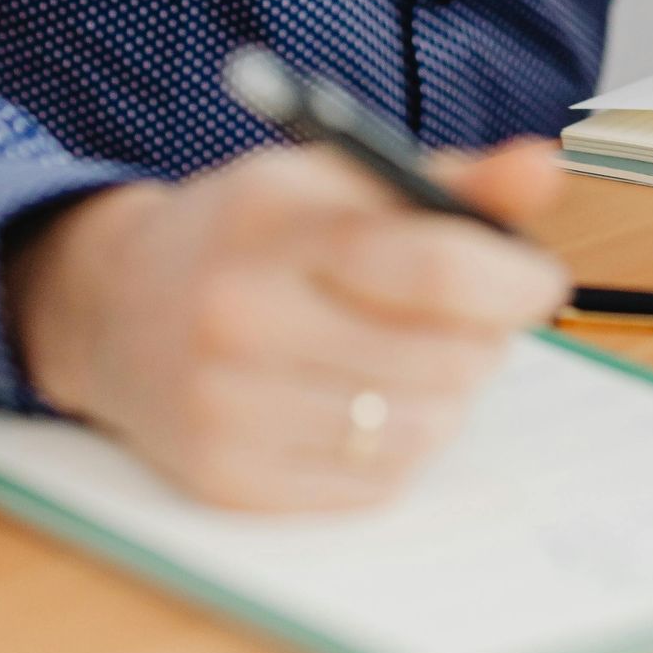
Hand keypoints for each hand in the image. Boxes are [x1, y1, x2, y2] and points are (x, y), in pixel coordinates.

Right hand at [6, 138, 567, 510]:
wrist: (110, 306)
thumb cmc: (246, 234)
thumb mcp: (332, 180)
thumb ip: (447, 178)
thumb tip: (543, 167)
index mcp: (274, 221)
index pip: (430, 265)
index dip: (509, 280)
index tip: (539, 279)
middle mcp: (241, 315)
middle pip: (437, 357)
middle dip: (481, 339)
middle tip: (466, 318)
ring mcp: (228, 406)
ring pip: (418, 429)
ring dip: (444, 396)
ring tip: (408, 356)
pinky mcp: (227, 482)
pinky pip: (374, 485)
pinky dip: (394, 447)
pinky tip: (361, 403)